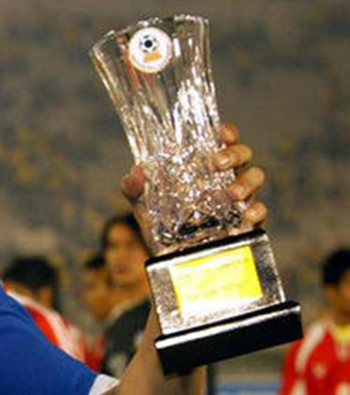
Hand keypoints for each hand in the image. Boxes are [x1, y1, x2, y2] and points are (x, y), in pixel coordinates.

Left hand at [121, 122, 267, 245]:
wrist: (167, 261)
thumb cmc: (160, 225)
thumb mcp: (142, 205)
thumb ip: (134, 188)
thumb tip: (135, 172)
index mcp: (204, 167)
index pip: (222, 141)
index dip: (226, 133)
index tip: (221, 133)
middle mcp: (225, 178)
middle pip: (243, 155)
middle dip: (234, 154)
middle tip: (216, 164)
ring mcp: (238, 201)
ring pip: (256, 177)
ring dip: (247, 181)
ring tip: (232, 193)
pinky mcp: (245, 224)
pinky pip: (260, 212)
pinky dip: (257, 210)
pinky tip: (247, 214)